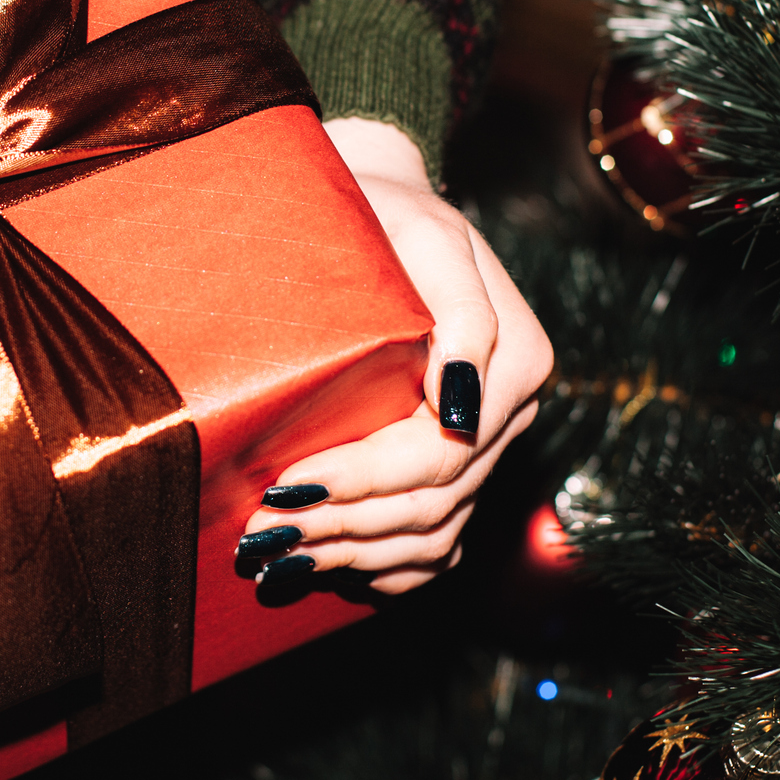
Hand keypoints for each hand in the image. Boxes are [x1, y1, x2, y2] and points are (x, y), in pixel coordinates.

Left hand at [239, 117, 552, 593]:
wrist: (385, 209)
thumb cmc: (390, 214)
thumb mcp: (426, 237)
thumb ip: (461, 317)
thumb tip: (462, 405)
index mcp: (516, 361)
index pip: (441, 452)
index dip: (364, 478)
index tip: (287, 482)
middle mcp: (509, 412)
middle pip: (434, 502)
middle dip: (345, 524)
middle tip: (262, 531)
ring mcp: (488, 444)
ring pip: (436, 534)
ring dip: (356, 554)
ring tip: (280, 555)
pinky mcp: (460, 464)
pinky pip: (440, 544)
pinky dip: (390, 567)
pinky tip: (334, 570)